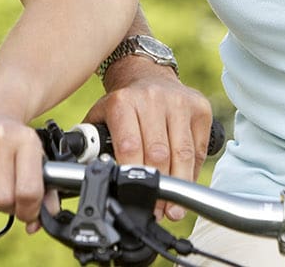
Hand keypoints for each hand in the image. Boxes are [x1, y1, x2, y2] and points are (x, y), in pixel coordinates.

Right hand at [0, 110, 49, 229]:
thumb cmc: (16, 142)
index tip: (26, 212)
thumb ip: (47, 194)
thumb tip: (37, 224)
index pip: (28, 192)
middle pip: (2, 199)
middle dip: (6, 205)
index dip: (28, 211)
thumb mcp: (38, 160)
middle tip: (7, 194)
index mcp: (27, 139)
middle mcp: (0, 134)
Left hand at [85, 58, 213, 220]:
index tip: (134, 196)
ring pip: (182, 153)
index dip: (134, 175)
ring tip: (173, 209)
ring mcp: (179, 102)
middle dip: (158, 187)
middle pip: (159, 153)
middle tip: (156, 209)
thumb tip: (85, 172)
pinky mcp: (200, 108)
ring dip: (178, 185)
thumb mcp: (102, 115)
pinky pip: (198, 149)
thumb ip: (91, 142)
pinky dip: (192, 172)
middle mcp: (152, 98)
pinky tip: (185, 185)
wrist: (149, 75)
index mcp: (124, 102)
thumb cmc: (125, 104)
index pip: (129, 146)